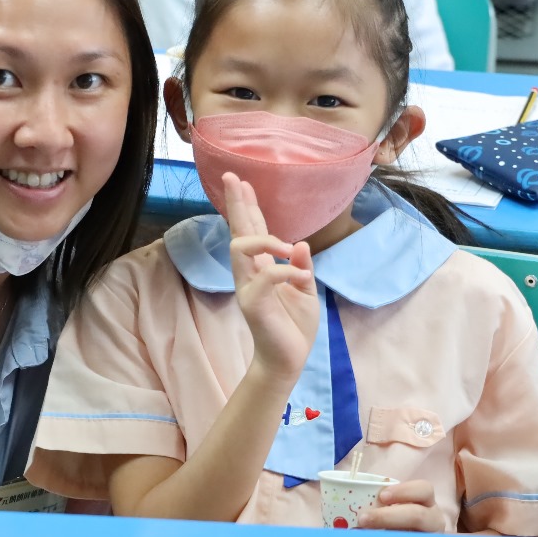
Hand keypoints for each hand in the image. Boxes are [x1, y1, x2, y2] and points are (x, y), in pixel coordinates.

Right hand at [224, 173, 320, 386]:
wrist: (289, 359)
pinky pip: (265, 276)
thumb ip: (300, 266)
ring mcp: (248, 287)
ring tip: (285, 245)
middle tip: (232, 177)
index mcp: (261, 268)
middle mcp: (249, 273)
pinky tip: (302, 276)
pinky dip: (286, 271)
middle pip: (239, 231)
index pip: (252, 231)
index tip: (242, 182)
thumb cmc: (295, 326)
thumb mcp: (305, 289)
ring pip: (240, 249)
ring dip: (264, 239)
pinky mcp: (253, 303)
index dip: (247, 207)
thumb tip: (299, 244)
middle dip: (237, 204)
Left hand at [357, 479, 453, 531]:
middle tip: (363, 519)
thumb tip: (346, 508)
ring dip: (388, 535)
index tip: (382, 496)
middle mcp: (433, 520)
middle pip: (418, 515)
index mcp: (426, 502)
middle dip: (388, 516)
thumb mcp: (391, 509)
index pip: (423, 490)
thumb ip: (377, 505)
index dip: (403, 491)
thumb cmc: (395, 520)